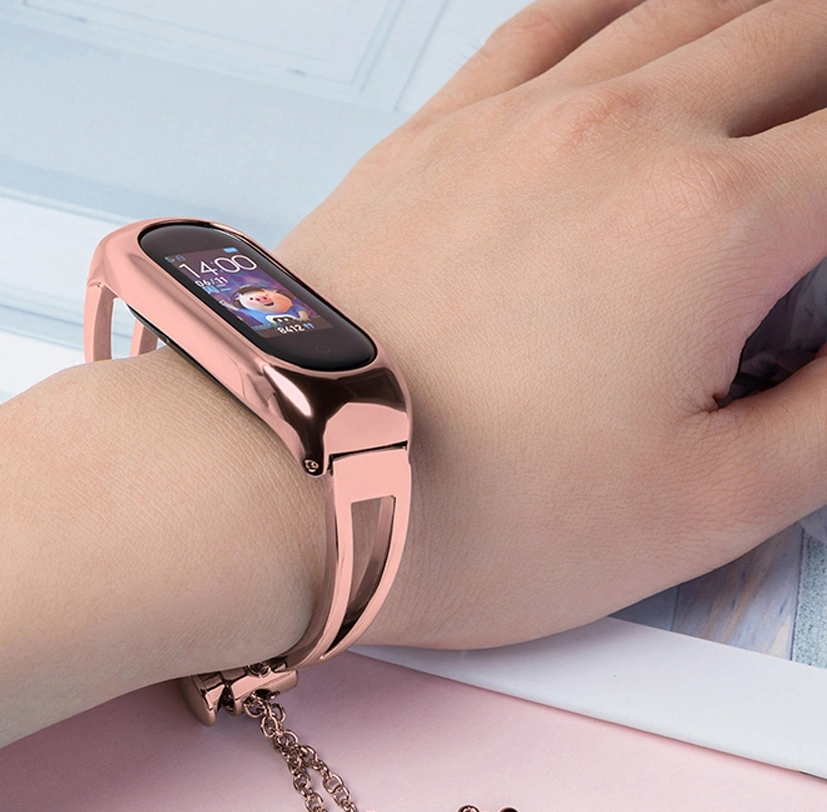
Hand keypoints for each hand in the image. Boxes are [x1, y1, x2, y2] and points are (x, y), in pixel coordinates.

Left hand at [275, 0, 826, 647]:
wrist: (287, 479)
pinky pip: (558, 15)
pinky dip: (632, 1)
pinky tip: (654, 17)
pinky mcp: (441, 132)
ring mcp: (521, 119)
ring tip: (785, 63)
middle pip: (795, 39)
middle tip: (822, 157)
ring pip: (690, 5)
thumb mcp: (703, 506)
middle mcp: (624, 135)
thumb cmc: (468, 512)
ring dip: (764, 25)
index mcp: (713, 223)